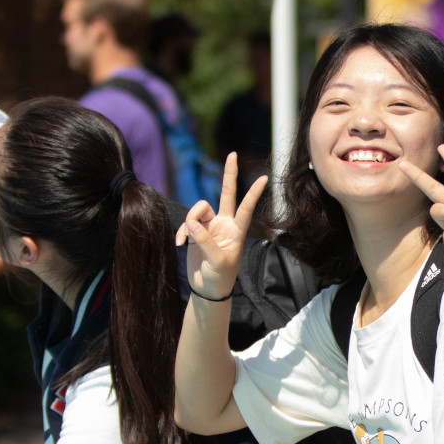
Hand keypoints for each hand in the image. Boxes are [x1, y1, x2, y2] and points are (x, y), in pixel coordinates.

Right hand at [175, 153, 265, 300]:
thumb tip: (190, 223)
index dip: (254, 193)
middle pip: (226, 193)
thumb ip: (204, 240)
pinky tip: (179, 244)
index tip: (265, 178)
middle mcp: (224, 224)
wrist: (207, 288)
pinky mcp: (195, 231)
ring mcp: (209, 226)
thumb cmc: (219, 277)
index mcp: (236, 230)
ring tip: (186, 239)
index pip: (246, 208)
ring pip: (197, 209)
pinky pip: (186, 222)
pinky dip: (181, 231)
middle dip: (228, 174)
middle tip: (233, 154)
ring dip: (189, 220)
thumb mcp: (216, 260)